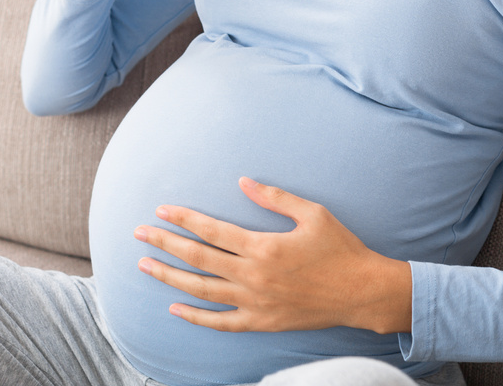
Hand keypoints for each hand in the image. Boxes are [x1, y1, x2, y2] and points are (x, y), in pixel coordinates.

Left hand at [133, 177, 411, 334]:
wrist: (362, 292)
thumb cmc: (341, 249)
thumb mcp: (312, 213)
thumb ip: (274, 197)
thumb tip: (243, 181)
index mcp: (263, 246)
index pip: (212, 230)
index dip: (184, 219)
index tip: (161, 210)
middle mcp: (254, 276)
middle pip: (198, 259)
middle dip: (165, 244)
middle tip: (140, 233)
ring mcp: (256, 302)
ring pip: (202, 291)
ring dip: (170, 278)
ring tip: (145, 266)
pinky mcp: (263, 321)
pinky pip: (222, 322)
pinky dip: (196, 317)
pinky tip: (176, 307)